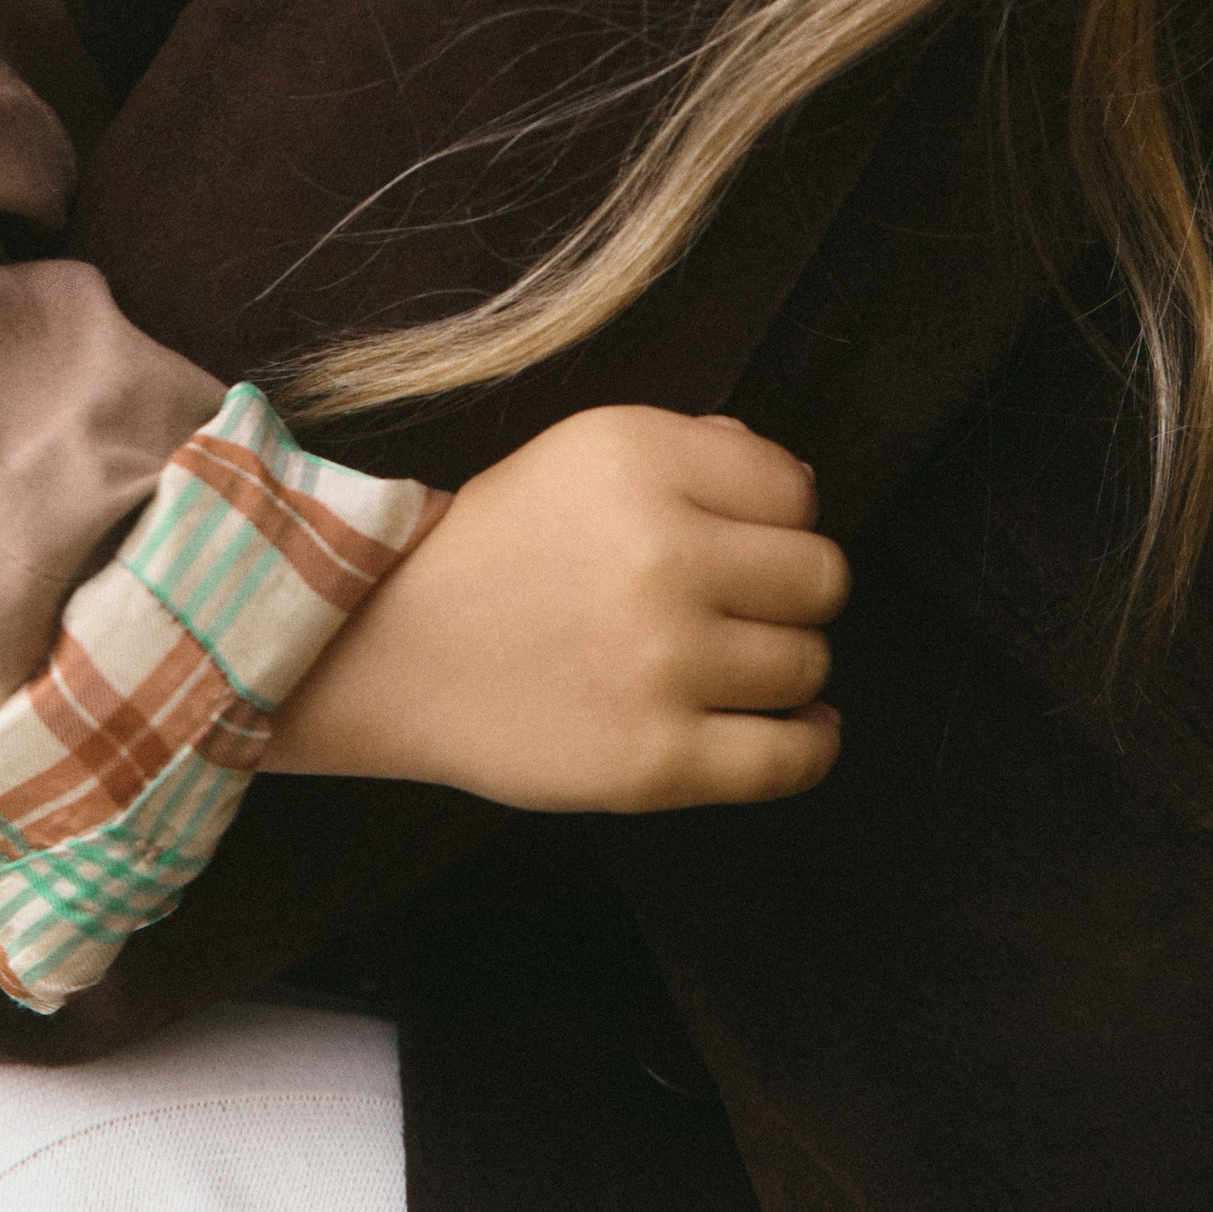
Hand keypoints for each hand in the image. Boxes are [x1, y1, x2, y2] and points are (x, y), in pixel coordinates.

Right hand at [264, 406, 847, 811]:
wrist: (391, 648)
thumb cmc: (502, 546)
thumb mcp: (587, 450)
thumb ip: (700, 450)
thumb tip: (805, 487)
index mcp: (639, 458)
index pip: (795, 490)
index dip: (776, 518)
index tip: (737, 541)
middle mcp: (659, 553)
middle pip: (821, 577)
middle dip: (791, 591)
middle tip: (738, 605)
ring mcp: (660, 663)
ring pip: (810, 665)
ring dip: (782, 666)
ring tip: (723, 662)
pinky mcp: (654, 761)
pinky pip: (794, 758)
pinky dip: (810, 742)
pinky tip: (795, 725)